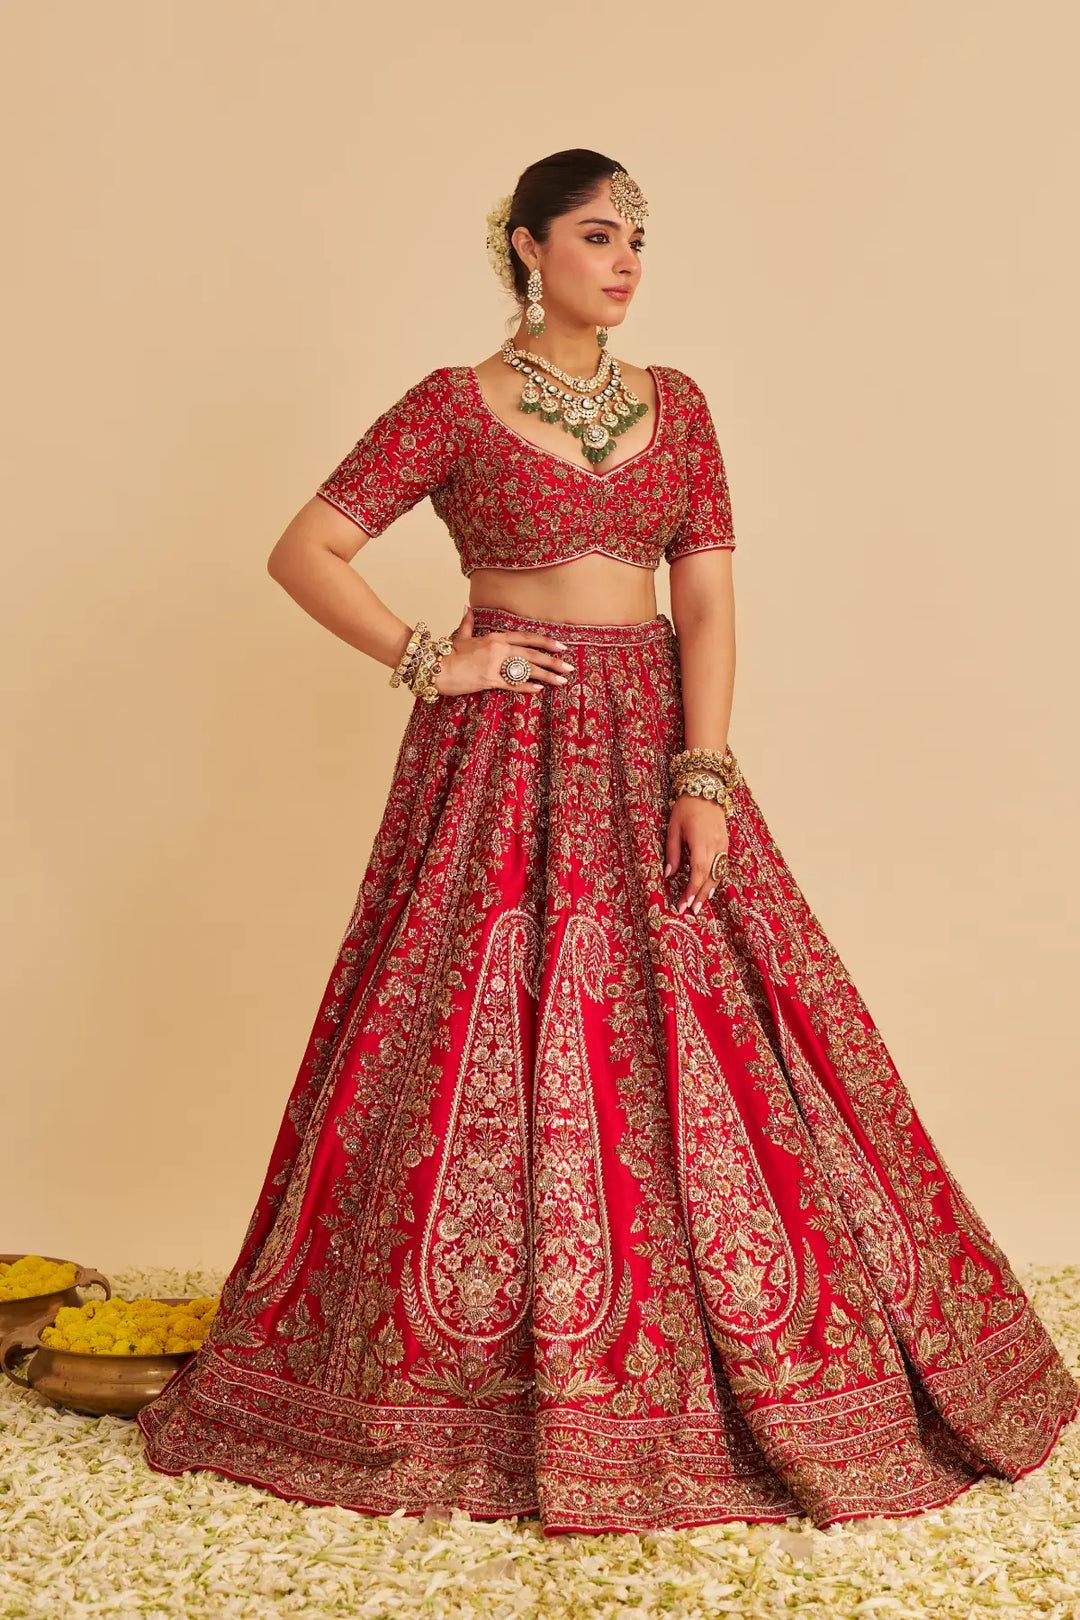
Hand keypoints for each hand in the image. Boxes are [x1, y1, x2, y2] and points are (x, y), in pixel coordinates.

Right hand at [431, 606, 575, 696]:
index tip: (561, 646)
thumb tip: (466, 608)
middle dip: (553, 661)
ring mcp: (494, 665)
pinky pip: (512, 684)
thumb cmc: (447, 654)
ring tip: (561, 681)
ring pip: (526, 670)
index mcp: (495, 638)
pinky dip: (526, 686)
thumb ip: (467, 622)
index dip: (545, 642)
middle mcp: (498, 649)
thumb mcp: (460, 636)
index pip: (526, 638)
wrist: (435, 669)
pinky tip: (540, 689)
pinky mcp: (488, 681)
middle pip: (532, 654)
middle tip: (569, 667)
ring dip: (546, 675)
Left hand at [664, 794, 728, 913]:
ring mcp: (723, 844)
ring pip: (718, 873)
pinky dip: (716, 878)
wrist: (706, 788)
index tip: (684, 904)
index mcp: (701, 842)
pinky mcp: (726, 843)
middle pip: (710, 877)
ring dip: (710, 890)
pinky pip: (722, 865)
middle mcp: (715, 846)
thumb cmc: (685, 807)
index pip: (697, 873)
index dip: (692, 891)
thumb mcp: (673, 828)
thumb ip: (673, 852)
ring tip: (701, 903)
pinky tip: (709, 887)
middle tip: (693, 911)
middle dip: (701, 895)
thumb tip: (669, 874)